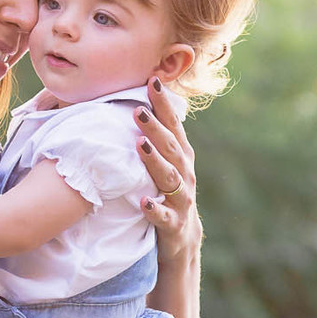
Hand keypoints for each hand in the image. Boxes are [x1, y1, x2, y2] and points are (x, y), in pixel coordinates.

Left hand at [135, 76, 200, 263]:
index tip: (152, 81)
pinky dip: (155, 209)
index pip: (172, 124)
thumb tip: (131, 101)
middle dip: (155, 128)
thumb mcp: (164, 162)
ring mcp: (181, 198)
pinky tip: (143, 203)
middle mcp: (184, 172)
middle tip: (137, 110)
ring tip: (139, 146)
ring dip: (154, 161)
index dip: (163, 104)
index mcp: (181, 155)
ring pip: (169, 177)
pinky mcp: (174, 224)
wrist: (182, 236)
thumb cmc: (167, 191)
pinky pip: (164, 217)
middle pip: (170, 147)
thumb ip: (154, 136)